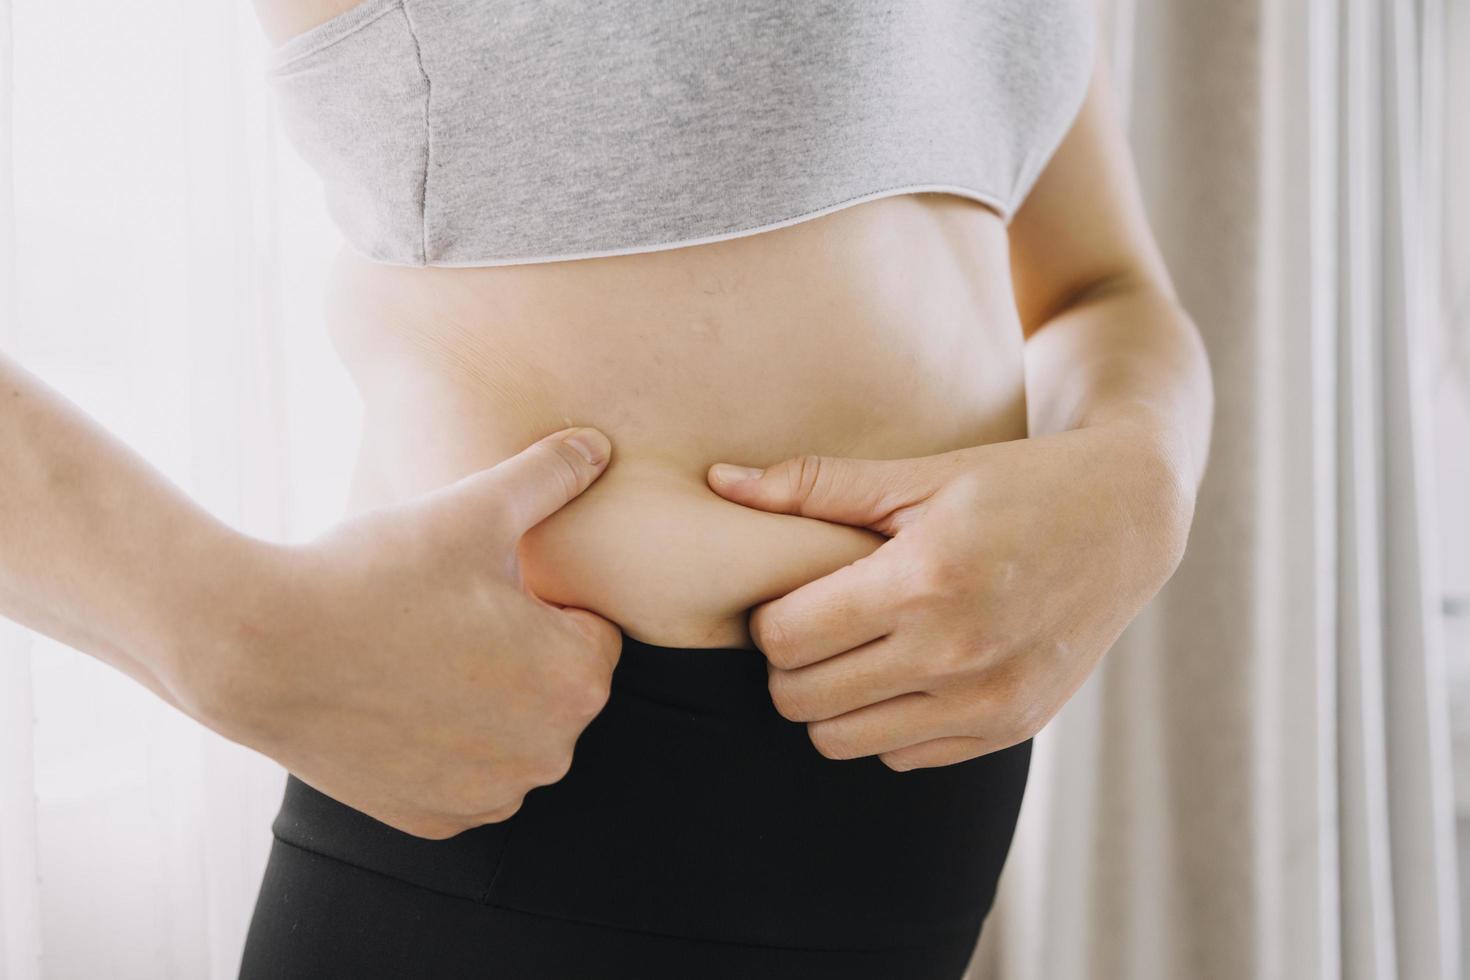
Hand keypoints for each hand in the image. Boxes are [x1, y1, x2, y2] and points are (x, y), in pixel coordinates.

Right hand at [185, 426, 622, 838]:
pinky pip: (464, 774)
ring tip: (419, 652)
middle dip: (519, 653)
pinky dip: (443, 745)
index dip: (538, 601)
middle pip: (554, 687)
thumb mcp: (473, 509)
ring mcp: (491, 796)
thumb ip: (549, 476)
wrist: (259, 649)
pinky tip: (399, 701)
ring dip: (485, 701)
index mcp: (578, 681)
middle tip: (445, 615)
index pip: (590, 631)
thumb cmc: (375, 574)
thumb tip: (598, 444)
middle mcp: (550, 755)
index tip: (481, 586)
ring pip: (511, 732)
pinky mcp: (437, 821)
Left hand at [705, 419, 1193, 770]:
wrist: (1127, 521)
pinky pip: (902, 757)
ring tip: (854, 650)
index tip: (787, 597)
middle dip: (789, 665)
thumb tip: (717, 479)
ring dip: (830, 702)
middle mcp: (957, 650)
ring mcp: (988, 701)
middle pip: (803, 700)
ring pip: (843, 742)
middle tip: (812, 626)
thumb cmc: (1012, 485)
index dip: (768, 619)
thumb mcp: (918, 473)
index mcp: (924, 579)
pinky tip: (906, 671)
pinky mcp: (1011, 729)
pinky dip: (885, 723)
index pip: (786, 638)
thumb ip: (814, 484)